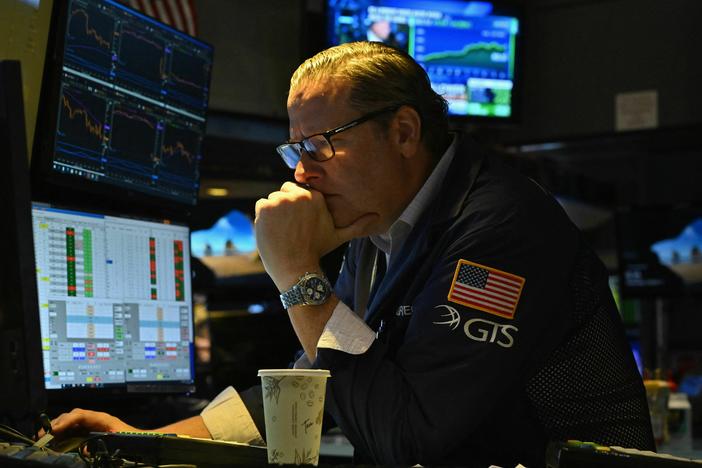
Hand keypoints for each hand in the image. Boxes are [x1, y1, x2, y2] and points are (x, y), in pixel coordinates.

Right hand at [42, 408, 136, 440]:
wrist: (142, 440)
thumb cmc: (132, 439)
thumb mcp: (117, 441)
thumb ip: (100, 444)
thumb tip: (85, 449)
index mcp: (103, 418)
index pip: (80, 415)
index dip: (66, 422)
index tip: (54, 430)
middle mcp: (97, 419)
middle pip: (73, 416)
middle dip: (58, 423)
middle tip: (43, 435)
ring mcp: (94, 424)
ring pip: (73, 422)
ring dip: (59, 429)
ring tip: (46, 438)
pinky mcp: (93, 431)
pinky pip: (76, 429)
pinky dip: (65, 434)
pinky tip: (57, 442)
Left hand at [255, 182, 376, 289]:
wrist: (296, 268)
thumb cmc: (317, 251)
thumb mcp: (339, 236)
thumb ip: (357, 224)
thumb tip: (377, 217)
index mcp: (315, 197)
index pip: (299, 191)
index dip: (297, 207)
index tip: (299, 222)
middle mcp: (298, 194)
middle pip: (285, 192)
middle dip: (286, 207)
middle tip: (290, 228)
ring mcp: (280, 200)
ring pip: (272, 199)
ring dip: (274, 212)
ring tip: (282, 231)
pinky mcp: (265, 207)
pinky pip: (260, 205)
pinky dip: (263, 217)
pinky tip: (272, 230)